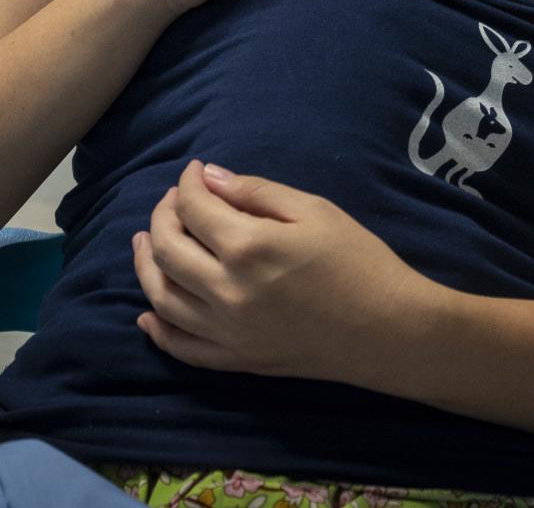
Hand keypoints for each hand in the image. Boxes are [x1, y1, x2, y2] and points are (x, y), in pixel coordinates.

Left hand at [130, 160, 440, 381]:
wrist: (388, 330)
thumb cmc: (360, 262)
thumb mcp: (316, 211)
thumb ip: (258, 192)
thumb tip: (209, 178)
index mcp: (248, 246)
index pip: (194, 208)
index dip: (186, 184)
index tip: (193, 172)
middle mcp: (225, 290)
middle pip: (166, 249)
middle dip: (162, 217)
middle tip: (172, 202)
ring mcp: (226, 331)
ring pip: (162, 297)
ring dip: (146, 265)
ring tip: (145, 243)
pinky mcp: (236, 360)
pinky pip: (181, 348)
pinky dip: (158, 330)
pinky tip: (148, 314)